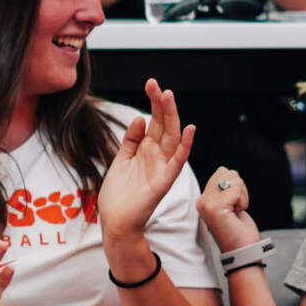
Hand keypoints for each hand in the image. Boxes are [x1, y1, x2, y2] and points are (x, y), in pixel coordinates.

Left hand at [98, 80, 197, 256]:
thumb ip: (131, 139)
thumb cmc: (118, 194)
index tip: (151, 84)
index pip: (154, 120)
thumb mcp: (121, 159)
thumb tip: (140, 118)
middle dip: (161, 104)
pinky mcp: (164, 181)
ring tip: (169, 97)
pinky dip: (185, 145)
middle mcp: (157, 156)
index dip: (154, 102)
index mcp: (146, 149)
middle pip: (164, 125)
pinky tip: (189, 129)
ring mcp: (162, 167)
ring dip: (172, 117)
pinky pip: (178, 161)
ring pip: (172, 137)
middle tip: (157, 85)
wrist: (116, 221)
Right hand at [196, 169, 260, 251]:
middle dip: (239, 189)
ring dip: (242, 196)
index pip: (222, 171)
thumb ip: (225, 187)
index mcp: (204, 198)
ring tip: (236, 211)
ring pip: (234, 180)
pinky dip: (243, 201)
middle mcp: (202, 200)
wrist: (242, 250)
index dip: (236, 186)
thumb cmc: (239, 229)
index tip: (233, 205)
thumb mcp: (230, 202)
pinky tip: (237, 213)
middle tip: (235, 208)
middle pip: (228, 173)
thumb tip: (225, 170)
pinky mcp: (215, 207)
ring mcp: (207, 203)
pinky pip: (236, 190)